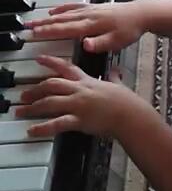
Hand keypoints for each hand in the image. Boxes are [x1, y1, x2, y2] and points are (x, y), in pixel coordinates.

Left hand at [15, 55, 132, 137]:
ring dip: (33, 107)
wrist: (130, 115)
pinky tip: (32, 131)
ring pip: (50, 102)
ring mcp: (78, 104)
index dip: (51, 62)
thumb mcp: (118, 85)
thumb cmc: (126, 102)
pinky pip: (56, 123)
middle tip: (24, 95)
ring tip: (21, 111)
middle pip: (52, 85)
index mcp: (88, 81)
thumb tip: (116, 70)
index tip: (39, 59)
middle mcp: (80, 91)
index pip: (67, 68)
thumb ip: (114, 77)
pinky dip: (42, 128)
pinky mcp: (79, 120)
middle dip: (35, 89)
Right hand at [25, 0, 146, 52]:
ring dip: (49, 17)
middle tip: (28, 27)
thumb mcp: (118, 41)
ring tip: (35, 19)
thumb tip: (85, 45)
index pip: (66, 29)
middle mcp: (88, 15)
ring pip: (65, 13)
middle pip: (61, 20)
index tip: (35, 34)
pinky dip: (62, 7)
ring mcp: (90, 10)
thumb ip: (100, 44)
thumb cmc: (130, 29)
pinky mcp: (94, 7)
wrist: (141, 14)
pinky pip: (74, 6)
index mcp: (92, 25)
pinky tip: (55, 10)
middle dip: (43, 23)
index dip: (49, 32)